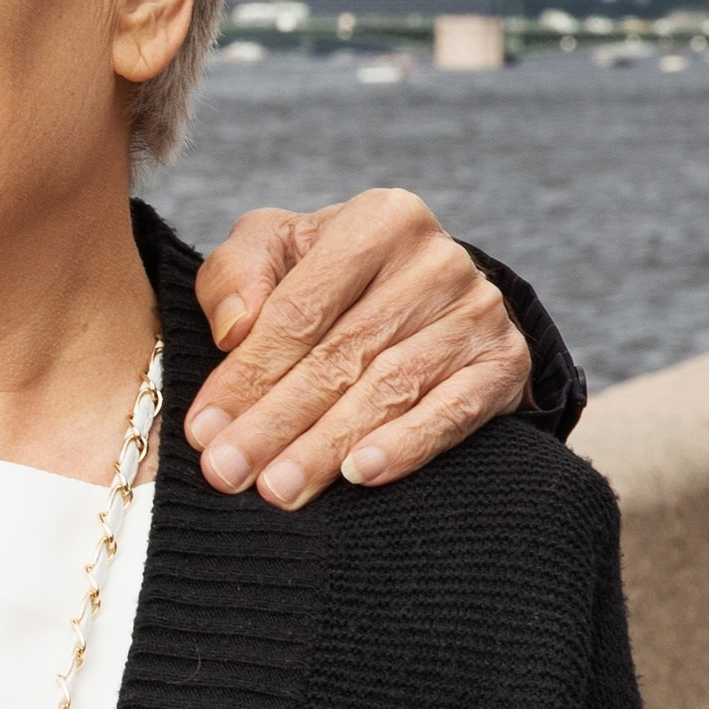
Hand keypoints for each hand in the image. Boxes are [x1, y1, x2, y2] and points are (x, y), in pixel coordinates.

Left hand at [188, 193, 531, 506]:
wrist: (423, 296)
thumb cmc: (328, 276)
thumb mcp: (274, 251)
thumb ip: (237, 273)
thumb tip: (234, 327)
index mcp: (378, 220)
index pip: (300, 310)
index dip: (247, 374)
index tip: (203, 430)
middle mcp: (436, 259)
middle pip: (341, 355)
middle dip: (276, 421)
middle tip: (229, 473)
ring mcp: (477, 311)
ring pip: (390, 388)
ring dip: (327, 445)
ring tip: (279, 489)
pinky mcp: (505, 362)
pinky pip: (453, 412)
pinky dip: (405, 446)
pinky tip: (360, 475)